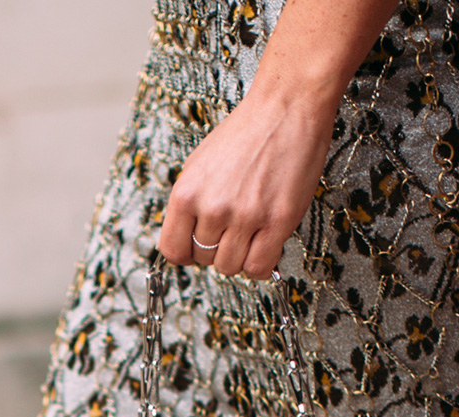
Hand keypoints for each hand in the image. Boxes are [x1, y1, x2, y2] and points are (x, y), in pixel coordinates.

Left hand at [158, 87, 331, 279]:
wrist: (286, 108)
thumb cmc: (246, 133)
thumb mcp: (200, 164)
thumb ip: (190, 202)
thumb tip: (186, 236)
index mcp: (186, 192)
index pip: (173, 250)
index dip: (186, 253)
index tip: (197, 248)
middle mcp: (212, 207)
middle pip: (204, 260)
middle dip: (217, 249)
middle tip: (232, 230)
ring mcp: (245, 216)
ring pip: (231, 267)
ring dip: (240, 256)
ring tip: (250, 233)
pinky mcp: (277, 221)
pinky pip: (260, 266)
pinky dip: (262, 263)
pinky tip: (266, 244)